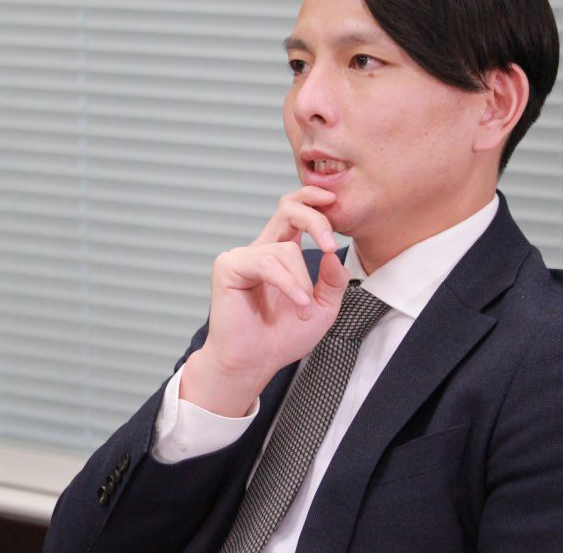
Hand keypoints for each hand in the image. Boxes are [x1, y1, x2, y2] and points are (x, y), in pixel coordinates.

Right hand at [180, 187, 349, 416]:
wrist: (254, 363)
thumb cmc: (281, 338)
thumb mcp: (322, 309)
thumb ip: (332, 282)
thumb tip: (333, 257)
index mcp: (278, 252)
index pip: (293, 211)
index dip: (310, 199)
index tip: (332, 201)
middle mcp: (259, 249)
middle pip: (287, 210)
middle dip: (315, 220)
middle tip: (332, 245)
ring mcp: (241, 257)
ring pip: (286, 251)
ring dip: (302, 284)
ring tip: (303, 311)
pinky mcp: (228, 267)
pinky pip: (268, 264)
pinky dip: (288, 285)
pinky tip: (296, 305)